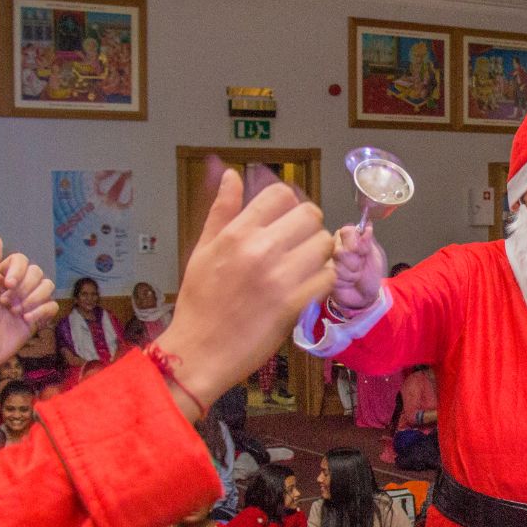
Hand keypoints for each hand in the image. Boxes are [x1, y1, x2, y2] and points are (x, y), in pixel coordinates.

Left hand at [0, 234, 57, 369]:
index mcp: (2, 277)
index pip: (21, 260)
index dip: (18, 270)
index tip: (6, 285)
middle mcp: (18, 287)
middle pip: (37, 272)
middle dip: (24, 288)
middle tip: (6, 303)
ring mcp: (29, 302)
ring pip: (48, 286)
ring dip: (33, 299)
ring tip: (16, 312)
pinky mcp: (37, 318)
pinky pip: (52, 306)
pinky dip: (41, 311)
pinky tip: (27, 319)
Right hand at [153, 168, 334, 414]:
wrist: (199, 351)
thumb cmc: (199, 303)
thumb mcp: (202, 250)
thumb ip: (222, 211)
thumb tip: (232, 175)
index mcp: (236, 233)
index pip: (280, 194)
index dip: (290, 204)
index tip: (287, 220)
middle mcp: (260, 249)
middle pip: (310, 215)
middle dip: (310, 226)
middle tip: (300, 244)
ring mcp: (279, 277)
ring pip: (324, 244)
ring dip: (320, 253)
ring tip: (305, 266)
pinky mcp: (294, 304)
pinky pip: (327, 277)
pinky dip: (324, 279)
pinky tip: (309, 286)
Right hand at [330, 225, 387, 311]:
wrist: (365, 297)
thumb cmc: (369, 275)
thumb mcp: (373, 257)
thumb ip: (368, 242)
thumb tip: (367, 227)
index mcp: (348, 238)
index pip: (346, 231)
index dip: (356, 245)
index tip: (363, 253)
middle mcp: (335, 246)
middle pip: (340, 250)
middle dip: (354, 263)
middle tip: (360, 268)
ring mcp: (327, 260)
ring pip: (336, 264)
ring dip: (350, 273)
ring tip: (354, 276)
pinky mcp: (322, 274)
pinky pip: (331, 275)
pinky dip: (344, 281)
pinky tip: (346, 283)